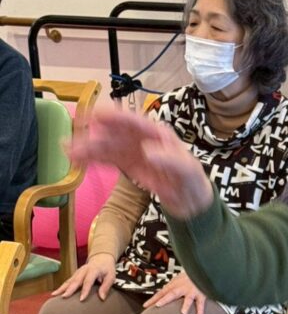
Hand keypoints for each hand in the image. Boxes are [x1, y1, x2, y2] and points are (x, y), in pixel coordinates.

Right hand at [52, 253, 116, 300]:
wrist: (101, 258)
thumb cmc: (107, 268)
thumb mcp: (111, 276)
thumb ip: (106, 286)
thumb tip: (102, 298)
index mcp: (93, 270)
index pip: (88, 281)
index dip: (85, 290)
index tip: (81, 299)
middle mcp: (83, 270)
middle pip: (75, 280)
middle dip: (69, 289)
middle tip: (64, 297)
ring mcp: (78, 272)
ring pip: (69, 280)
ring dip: (62, 288)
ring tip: (54, 295)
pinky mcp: (75, 274)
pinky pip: (68, 281)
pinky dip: (62, 287)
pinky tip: (56, 293)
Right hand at [67, 108, 212, 219]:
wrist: (191, 198)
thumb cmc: (192, 179)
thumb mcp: (188, 170)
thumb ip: (170, 160)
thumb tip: (149, 151)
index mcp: (157, 133)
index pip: (133, 121)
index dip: (115, 117)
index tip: (97, 116)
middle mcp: (141, 138)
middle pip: (114, 133)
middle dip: (94, 136)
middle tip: (74, 138)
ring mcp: (132, 151)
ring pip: (106, 146)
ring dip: (88, 149)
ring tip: (69, 152)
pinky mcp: (127, 165)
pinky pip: (107, 160)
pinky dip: (93, 161)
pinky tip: (79, 163)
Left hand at [143, 271, 206, 313]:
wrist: (200, 270)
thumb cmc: (188, 276)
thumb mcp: (177, 280)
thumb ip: (170, 287)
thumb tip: (161, 292)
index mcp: (174, 285)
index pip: (161, 293)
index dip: (153, 299)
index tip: (145, 306)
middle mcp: (181, 288)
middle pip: (172, 294)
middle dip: (165, 299)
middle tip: (158, 305)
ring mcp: (191, 291)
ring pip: (188, 299)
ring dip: (186, 305)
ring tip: (183, 313)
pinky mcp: (200, 294)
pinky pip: (200, 303)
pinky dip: (200, 310)